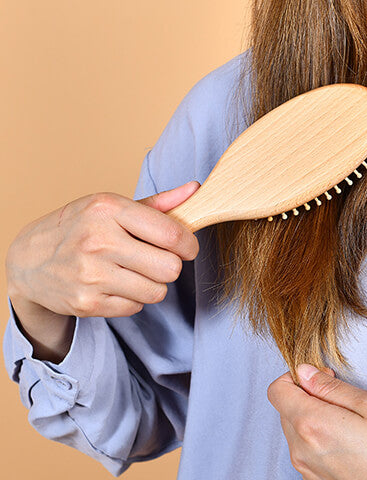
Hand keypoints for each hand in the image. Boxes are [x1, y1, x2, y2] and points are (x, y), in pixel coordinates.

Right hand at [6, 181, 199, 317]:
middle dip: (170, 266)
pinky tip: (116, 285)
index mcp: (109, 209)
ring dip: (152, 284)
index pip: (172, 235)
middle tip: (156, 260)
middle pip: (170, 268)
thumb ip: (158, 203)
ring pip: (157, 291)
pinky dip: (133, 299)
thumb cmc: (78, 227)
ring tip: (134, 272)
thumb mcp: (112, 206)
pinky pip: (136, 307)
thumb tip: (195, 190)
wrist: (28, 260)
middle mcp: (99, 241)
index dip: (189, 245)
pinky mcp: (87, 303)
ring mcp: (91, 275)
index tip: (187, 248)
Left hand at [267, 364, 366, 479]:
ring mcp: (307, 469)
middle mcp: (302, 449)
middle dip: (305, 395)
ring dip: (311, 417)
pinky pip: (304, 450)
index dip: (295, 377)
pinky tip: (344, 440)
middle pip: (285, 408)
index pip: (277, 390)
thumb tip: (304, 372)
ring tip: (345, 421)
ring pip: (293, 429)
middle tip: (338, 397)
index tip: (319, 377)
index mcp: (311, 424)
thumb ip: (330, 386)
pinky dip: (316, 438)